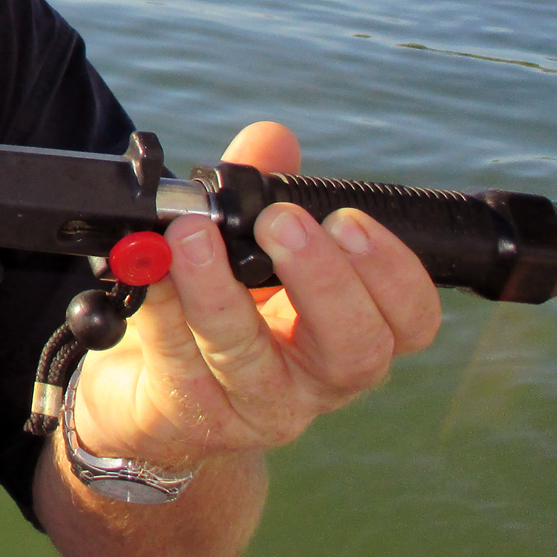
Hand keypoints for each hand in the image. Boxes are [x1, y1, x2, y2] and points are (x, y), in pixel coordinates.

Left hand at [71, 121, 441, 467]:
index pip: (410, 320)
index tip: (351, 221)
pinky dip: (161, 309)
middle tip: (282, 223)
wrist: (148, 394)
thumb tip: (273, 139)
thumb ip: (262, 192)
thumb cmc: (219, 310)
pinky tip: (146, 269)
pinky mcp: (194, 416)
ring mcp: (257, 406)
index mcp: (350, 332)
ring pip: (250, 357)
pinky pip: (177, 361)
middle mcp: (318, 379)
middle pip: (353, 350)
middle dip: (322, 280)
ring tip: (192, 235)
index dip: (393, 274)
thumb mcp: (245, 248)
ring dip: (218, 290)